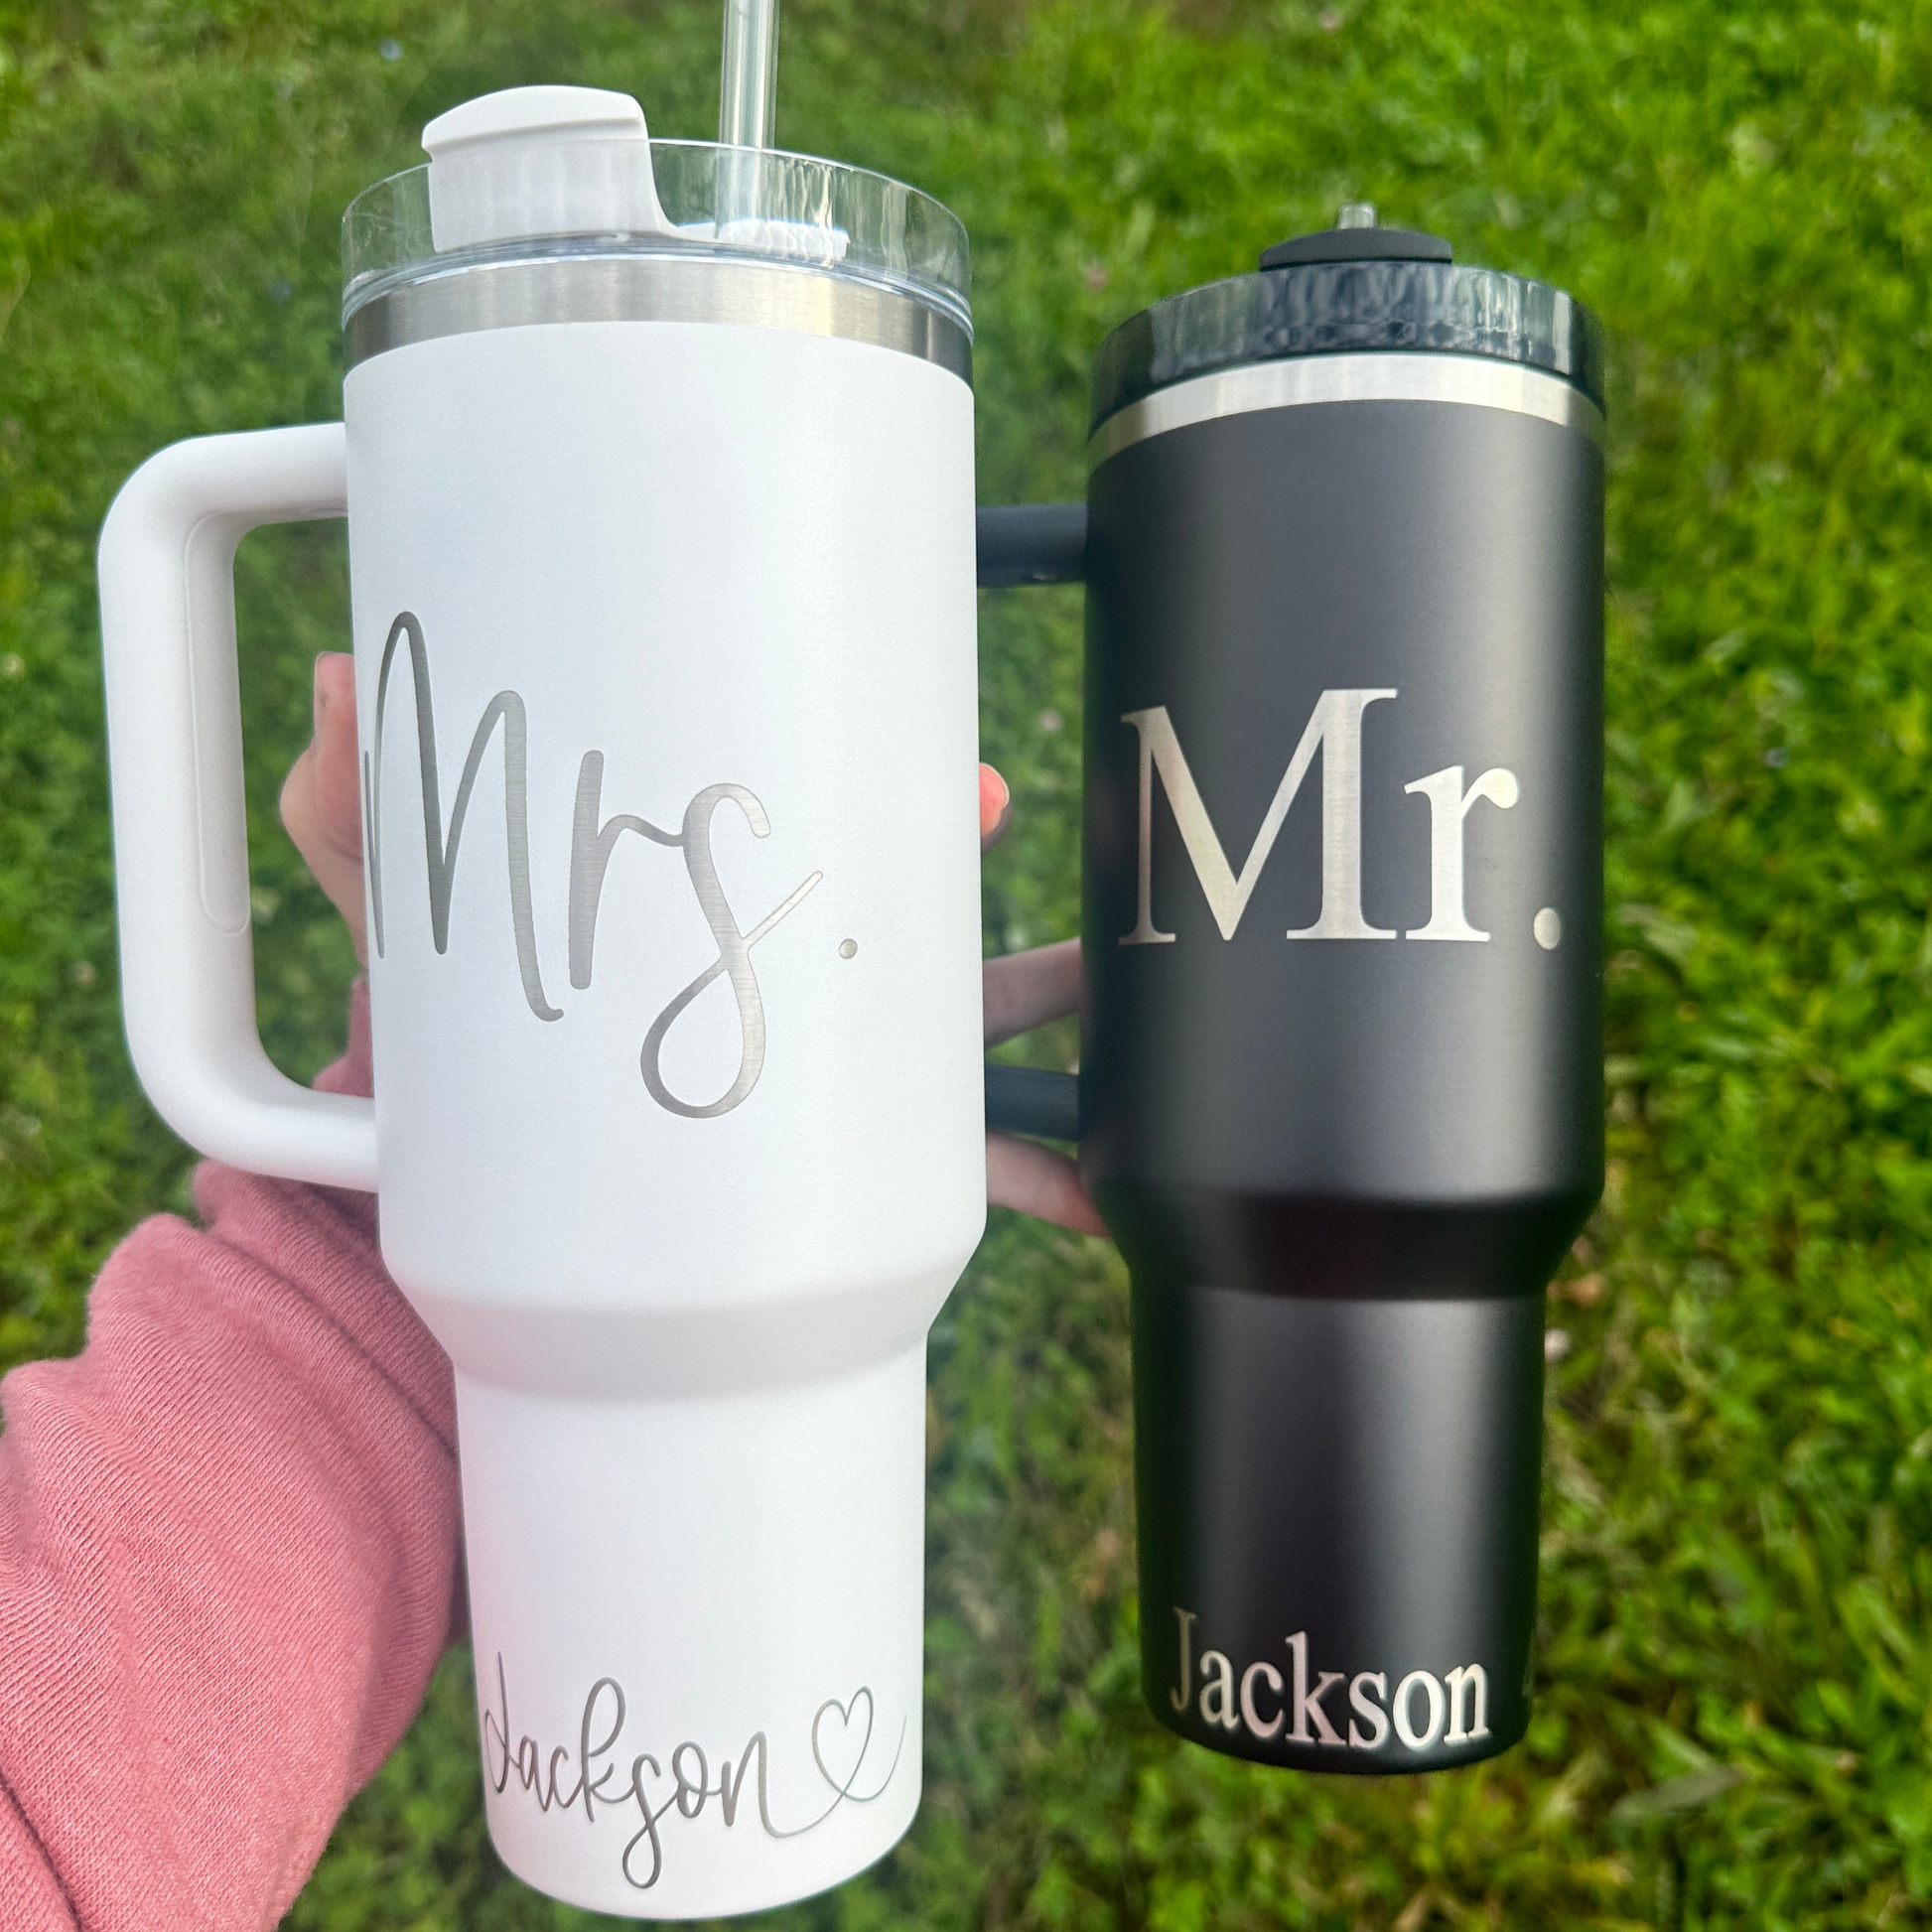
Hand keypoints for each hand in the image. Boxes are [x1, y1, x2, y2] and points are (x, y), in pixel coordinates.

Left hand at [282, 654, 1103, 1235]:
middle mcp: (792, 971)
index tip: (961, 777)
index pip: (834, 819)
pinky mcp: (832, 1174)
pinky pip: (958, 1168)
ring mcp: (823, 1075)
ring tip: (1116, 997)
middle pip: (924, 904)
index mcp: (721, 897)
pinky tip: (1100, 1199)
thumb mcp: (392, 901)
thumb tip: (343, 681)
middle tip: (992, 816)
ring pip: (970, 1027)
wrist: (444, 1187)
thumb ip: (358, 803)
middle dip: (979, 864)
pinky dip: (1042, 1179)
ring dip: (1055, 1008)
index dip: (907, 790)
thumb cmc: (434, 1020)